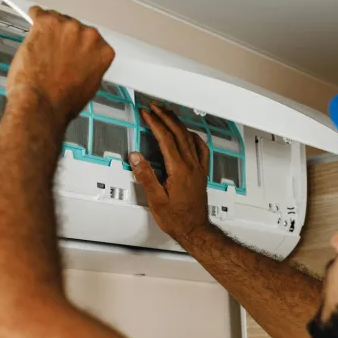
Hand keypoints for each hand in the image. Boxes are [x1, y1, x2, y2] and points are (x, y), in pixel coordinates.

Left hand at [5, 6, 115, 123]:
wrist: (40, 104)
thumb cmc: (61, 102)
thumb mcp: (88, 87)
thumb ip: (88, 66)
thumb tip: (80, 62)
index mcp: (103, 51)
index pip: (93, 41)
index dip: (80, 47)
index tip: (73, 52)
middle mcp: (89, 36)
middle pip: (75, 28)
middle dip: (65, 39)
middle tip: (54, 54)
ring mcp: (67, 27)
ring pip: (57, 21)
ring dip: (50, 32)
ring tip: (42, 50)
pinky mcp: (45, 23)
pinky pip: (38, 13)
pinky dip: (34, 19)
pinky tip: (32, 28)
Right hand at [129, 104, 211, 245]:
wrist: (195, 230)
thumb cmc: (177, 218)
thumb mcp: (155, 200)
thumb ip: (146, 176)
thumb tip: (136, 157)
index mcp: (179, 170)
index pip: (166, 139)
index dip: (155, 123)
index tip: (146, 113)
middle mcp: (191, 166)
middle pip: (179, 133)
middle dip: (166, 117)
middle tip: (155, 107)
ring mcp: (198, 169)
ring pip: (189, 138)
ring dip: (178, 123)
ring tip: (168, 114)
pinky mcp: (201, 173)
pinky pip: (201, 149)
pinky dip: (193, 137)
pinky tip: (189, 134)